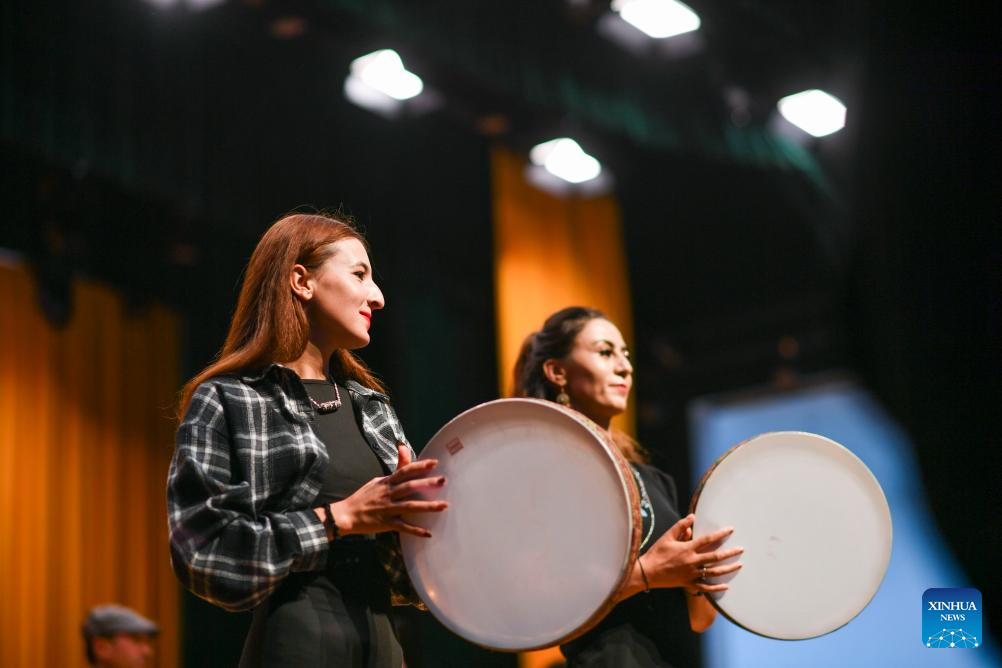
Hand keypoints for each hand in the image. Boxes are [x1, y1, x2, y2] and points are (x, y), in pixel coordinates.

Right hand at [329, 444, 447, 537]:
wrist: (346, 514)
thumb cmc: (364, 497)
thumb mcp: (378, 480)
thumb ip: (396, 468)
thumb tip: (404, 447)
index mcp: (386, 482)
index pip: (404, 471)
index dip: (419, 466)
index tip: (434, 463)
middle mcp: (387, 494)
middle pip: (409, 487)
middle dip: (427, 484)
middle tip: (443, 481)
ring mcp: (387, 509)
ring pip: (410, 507)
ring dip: (427, 506)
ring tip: (443, 506)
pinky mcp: (386, 523)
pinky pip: (403, 527)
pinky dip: (415, 530)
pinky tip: (428, 533)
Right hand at [639, 514, 743, 594]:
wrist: (647, 572)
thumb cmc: (657, 552)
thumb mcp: (667, 536)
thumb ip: (681, 526)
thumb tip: (693, 517)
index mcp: (687, 549)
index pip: (708, 539)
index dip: (720, 534)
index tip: (731, 530)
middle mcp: (692, 562)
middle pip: (716, 557)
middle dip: (731, 553)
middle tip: (741, 549)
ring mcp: (692, 574)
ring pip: (714, 572)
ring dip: (728, 569)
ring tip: (739, 565)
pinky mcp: (688, 584)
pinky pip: (706, 587)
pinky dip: (717, 587)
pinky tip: (727, 586)